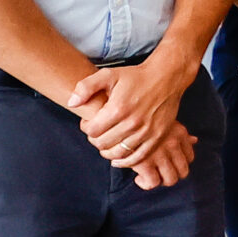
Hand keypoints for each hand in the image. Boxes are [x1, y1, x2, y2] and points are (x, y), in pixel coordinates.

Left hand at [70, 56, 196, 169]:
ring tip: (106, 143)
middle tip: (97, 132)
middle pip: (103, 144)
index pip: (92, 131)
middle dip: (95, 140)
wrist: (166, 77)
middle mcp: (132, 123)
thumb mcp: (108, 74)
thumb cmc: (135, 76)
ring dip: (107, 151)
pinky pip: (137, 158)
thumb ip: (85, 87)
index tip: (89, 122)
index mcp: (118, 108)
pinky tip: (118, 158)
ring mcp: (146, 132)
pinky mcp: (157, 137)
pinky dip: (125, 162)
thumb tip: (71, 103)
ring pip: (118, 153)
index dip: (86, 128)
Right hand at [128, 123, 196, 190]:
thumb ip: (180, 133)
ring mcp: (160, 154)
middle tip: (158, 172)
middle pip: (183, 171)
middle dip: (171, 175)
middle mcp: (173, 144)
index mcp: (180, 133)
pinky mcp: (144, 162)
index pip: (190, 157)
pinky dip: (145, 184)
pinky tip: (138, 178)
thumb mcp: (164, 121)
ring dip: (160, 181)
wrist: (118, 117)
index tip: (168, 163)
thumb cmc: (139, 119)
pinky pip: (152, 182)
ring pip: (170, 179)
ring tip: (149, 176)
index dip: (179, 163)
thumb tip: (195, 140)